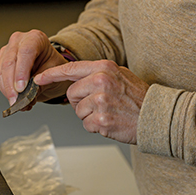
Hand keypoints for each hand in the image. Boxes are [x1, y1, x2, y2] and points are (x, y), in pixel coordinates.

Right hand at [0, 29, 70, 106]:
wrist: (48, 64)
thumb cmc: (53, 64)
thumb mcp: (54, 72)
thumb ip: (41, 83)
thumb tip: (28, 97)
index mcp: (36, 38)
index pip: (26, 52)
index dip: (22, 72)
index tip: (21, 88)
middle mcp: (19, 41)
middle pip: (10, 62)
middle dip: (11, 85)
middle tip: (16, 101)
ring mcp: (8, 50)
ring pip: (1, 71)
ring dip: (8, 90)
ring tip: (18, 104)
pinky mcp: (1, 60)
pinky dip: (5, 90)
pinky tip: (14, 99)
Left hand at [34, 60, 149, 143]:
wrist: (156, 116)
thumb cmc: (138, 97)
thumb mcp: (119, 75)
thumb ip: (97, 74)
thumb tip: (74, 78)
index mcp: (104, 67)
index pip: (70, 69)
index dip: (52, 75)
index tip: (38, 78)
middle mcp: (101, 81)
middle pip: (71, 94)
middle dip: (79, 102)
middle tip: (99, 104)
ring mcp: (101, 101)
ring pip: (77, 111)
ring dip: (89, 116)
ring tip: (108, 112)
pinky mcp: (102, 119)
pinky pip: (86, 125)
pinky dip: (95, 127)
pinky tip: (110, 122)